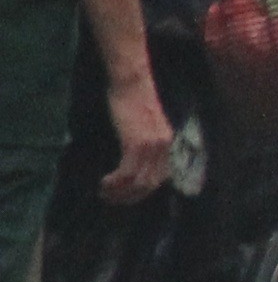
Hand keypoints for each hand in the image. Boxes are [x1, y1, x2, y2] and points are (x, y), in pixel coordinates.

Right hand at [95, 66, 173, 204]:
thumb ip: (145, 142)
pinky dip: (115, 182)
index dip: (144, 191)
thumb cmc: (133, 98)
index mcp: (169, 145)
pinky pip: (127, 172)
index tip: (128, 196)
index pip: (160, 178)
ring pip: (138, 182)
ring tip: (104, 193)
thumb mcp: (145, 124)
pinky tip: (104, 183)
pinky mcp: (137, 143)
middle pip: (151, 185)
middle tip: (112, 200)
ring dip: (120, 192)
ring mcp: (152, 147)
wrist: (132, 81)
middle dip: (131, 197)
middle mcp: (165, 148)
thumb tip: (134, 159)